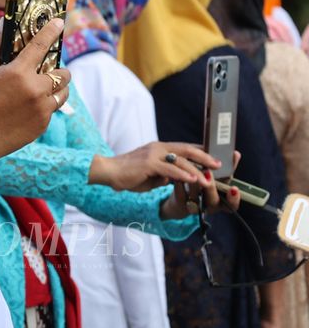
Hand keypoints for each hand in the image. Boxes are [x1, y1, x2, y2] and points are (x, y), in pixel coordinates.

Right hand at [0, 18, 70, 166]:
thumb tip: (3, 25)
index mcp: (17, 73)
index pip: (41, 45)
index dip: (52, 31)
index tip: (58, 22)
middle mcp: (35, 91)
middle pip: (63, 73)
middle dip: (56, 68)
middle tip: (42, 69)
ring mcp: (41, 111)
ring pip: (63, 93)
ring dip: (55, 87)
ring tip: (39, 88)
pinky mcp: (41, 127)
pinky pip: (52, 110)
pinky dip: (45, 105)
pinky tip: (26, 106)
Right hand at [89, 142, 223, 191]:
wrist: (107, 172)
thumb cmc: (127, 175)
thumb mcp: (150, 175)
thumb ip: (164, 175)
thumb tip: (175, 179)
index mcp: (159, 148)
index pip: (184, 148)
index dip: (201, 152)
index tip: (214, 159)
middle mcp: (158, 148)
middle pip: (187, 149)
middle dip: (205, 157)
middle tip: (220, 164)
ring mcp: (153, 154)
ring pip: (181, 159)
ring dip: (198, 169)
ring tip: (211, 178)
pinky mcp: (149, 163)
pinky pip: (171, 168)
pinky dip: (184, 174)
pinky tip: (194, 180)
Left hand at [159, 151, 241, 219]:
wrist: (183, 198)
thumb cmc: (204, 185)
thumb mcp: (218, 178)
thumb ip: (227, 168)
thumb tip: (235, 153)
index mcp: (223, 201)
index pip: (232, 205)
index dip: (234, 198)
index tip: (234, 188)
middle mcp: (210, 207)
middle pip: (213, 200)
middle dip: (211, 186)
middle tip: (208, 172)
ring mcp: (196, 207)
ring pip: (195, 195)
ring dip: (193, 180)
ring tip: (190, 167)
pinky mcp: (181, 205)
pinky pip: (181, 194)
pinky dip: (180, 183)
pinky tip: (179, 174)